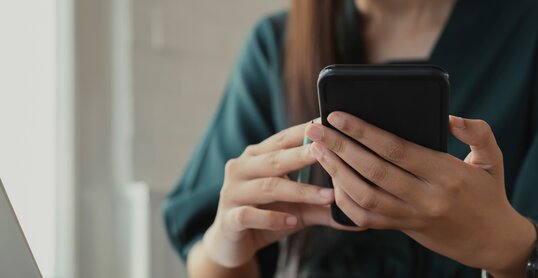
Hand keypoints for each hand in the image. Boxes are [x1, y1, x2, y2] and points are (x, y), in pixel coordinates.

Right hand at [203, 121, 359, 268]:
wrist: (232, 244)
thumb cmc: (267, 216)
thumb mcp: (297, 208)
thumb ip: (322, 203)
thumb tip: (359, 208)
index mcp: (256, 157)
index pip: (282, 139)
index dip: (305, 132)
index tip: (329, 126)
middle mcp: (241, 168)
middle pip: (276, 160)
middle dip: (303, 155)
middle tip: (329, 151)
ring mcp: (232, 192)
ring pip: (268, 187)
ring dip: (299, 191)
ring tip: (327, 195)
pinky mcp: (229, 218)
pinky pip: (251, 215)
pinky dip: (273, 218)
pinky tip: (293, 222)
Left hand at [305, 112, 535, 277]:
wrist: (490, 239)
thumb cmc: (487, 192)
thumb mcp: (491, 158)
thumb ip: (476, 132)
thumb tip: (448, 116)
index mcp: (446, 174)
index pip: (395, 149)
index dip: (363, 132)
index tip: (338, 116)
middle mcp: (426, 197)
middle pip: (373, 170)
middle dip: (339, 147)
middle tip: (315, 129)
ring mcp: (411, 216)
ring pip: (364, 196)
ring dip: (336, 172)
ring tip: (317, 149)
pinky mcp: (401, 228)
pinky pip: (364, 218)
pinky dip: (344, 200)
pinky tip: (331, 179)